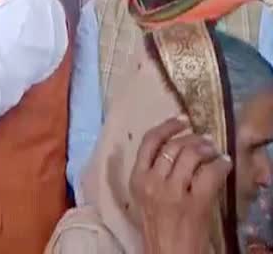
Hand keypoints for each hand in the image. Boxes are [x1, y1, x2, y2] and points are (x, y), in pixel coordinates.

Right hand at [129, 116, 231, 253]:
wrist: (168, 252)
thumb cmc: (156, 224)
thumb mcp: (144, 194)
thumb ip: (151, 170)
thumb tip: (173, 143)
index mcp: (137, 177)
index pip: (150, 141)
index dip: (167, 126)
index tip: (182, 120)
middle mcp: (153, 181)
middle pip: (174, 145)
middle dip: (193, 138)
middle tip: (204, 139)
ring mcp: (174, 192)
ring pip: (192, 155)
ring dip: (207, 148)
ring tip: (214, 151)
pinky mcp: (195, 202)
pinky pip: (210, 173)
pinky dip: (220, 165)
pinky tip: (224, 164)